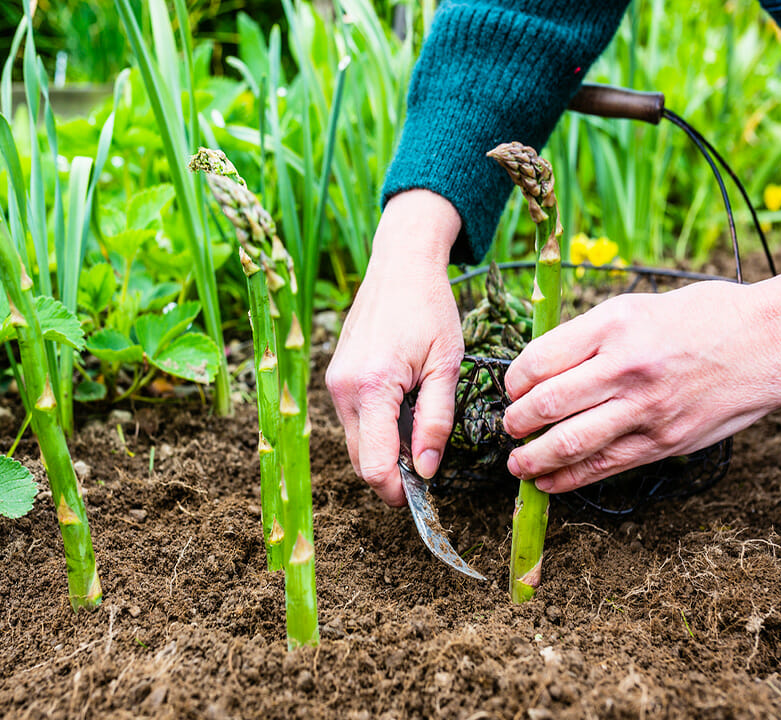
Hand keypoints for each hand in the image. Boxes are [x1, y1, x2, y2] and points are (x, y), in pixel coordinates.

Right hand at [325, 190, 464, 505]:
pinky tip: (404, 408)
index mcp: (372, 387)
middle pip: (361, 461)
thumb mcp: (446, 363)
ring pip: (356, 443)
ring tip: (420, 427)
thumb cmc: (429, 307)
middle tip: (428, 466)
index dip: (399, 489)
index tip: (424, 494)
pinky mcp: (336, 377)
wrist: (400, 264)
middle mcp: (343, 389)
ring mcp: (334, 383)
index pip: (375, 464)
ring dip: (386, 450)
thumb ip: (436, 420)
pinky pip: (354, 420)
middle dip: (392, 474)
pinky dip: (377, 428)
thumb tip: (427, 471)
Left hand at [502, 268, 780, 492]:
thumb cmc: (705, 316)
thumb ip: (591, 336)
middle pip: (546, 404)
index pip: (539, 359)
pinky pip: (604, 466)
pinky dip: (569, 478)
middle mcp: (625, 366)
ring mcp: (645, 408)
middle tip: (509, 426)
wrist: (772, 342)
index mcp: (613, 324)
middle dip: (516, 421)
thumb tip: (543, 366)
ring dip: (533, 458)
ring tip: (517, 463)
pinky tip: (549, 482)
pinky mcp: (663, 441)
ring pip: (569, 442)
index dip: (513, 380)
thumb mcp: (639, 305)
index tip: (511, 388)